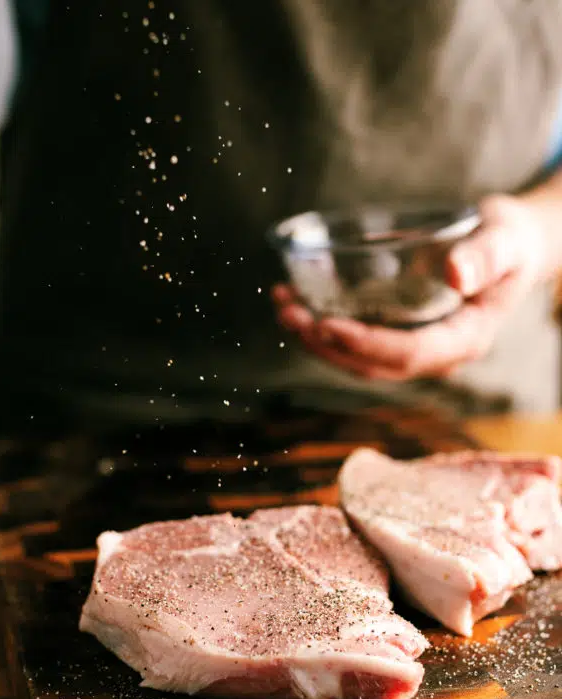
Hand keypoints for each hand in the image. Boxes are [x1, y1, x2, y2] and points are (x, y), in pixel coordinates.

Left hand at [272, 193, 553, 380]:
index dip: (365, 344)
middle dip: (325, 343)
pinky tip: (298, 303)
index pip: (408, 353)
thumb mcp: (507, 239)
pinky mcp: (400, 334)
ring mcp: (417, 348)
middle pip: (373, 365)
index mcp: (465, 339)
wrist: (512, 248)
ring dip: (316, 339)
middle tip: (287, 311)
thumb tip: (455, 273)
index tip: (326, 324)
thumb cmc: (510, 241)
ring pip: (359, 360)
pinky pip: (358, 344)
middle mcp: (437, 354)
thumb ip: (486, 255)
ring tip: (281, 305)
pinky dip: (324, 328)